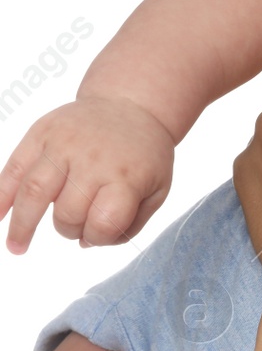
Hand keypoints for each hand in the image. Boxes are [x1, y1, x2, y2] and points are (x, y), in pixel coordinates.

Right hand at [0, 95, 174, 252]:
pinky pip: (13, 168)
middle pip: (67, 212)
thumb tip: (87, 243)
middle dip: (68, 229)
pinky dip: (1, 194)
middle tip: (73, 227)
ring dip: (22, 225)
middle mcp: (92, 160)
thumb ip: (130, 222)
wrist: (131, 103)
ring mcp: (63, 145)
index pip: (105, 222)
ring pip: (34, 193)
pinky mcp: (41, 133)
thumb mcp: (157, 188)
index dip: (99, 237)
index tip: (99, 234)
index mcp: (126, 175)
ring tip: (17, 247)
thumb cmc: (143, 154)